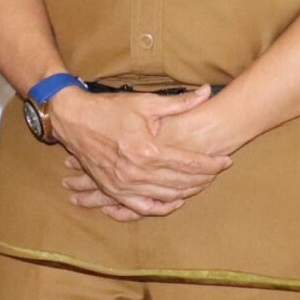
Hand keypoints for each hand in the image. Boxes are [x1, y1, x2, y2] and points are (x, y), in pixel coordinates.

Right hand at [50, 88, 228, 219]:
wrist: (73, 120)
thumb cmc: (109, 109)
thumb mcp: (145, 103)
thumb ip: (178, 102)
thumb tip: (205, 92)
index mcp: (146, 150)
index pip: (189, 163)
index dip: (211, 163)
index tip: (226, 161)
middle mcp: (136, 172)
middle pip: (181, 182)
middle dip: (204, 178)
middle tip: (218, 172)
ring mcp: (123, 185)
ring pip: (166, 196)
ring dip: (188, 192)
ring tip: (202, 183)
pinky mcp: (113, 190)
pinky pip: (142, 207)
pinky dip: (161, 206)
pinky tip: (174, 200)